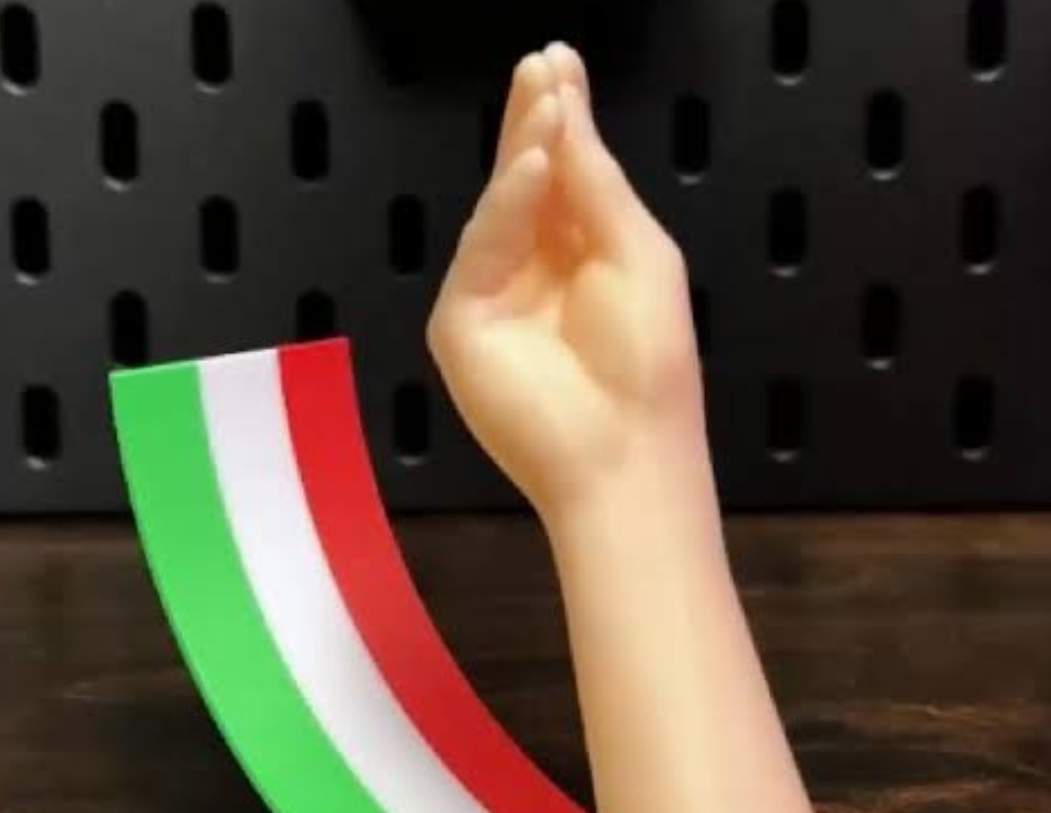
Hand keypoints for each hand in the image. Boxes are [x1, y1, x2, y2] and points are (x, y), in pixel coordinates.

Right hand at [426, 44, 705, 524]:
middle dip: (535, 123)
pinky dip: (506, 208)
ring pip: (499, 210)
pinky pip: (479, 252)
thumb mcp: (638, 252)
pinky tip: (535, 166)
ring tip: (545, 99)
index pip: (566, 180)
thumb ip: (596, 183)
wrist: (620, 451)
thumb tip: (565, 111)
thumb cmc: (649, 359)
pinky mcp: (459, 324)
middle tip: (541, 64)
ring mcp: (494, 297)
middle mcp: (535, 272)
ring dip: (523, 153)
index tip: (561, 63)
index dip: (564, 123)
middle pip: (525, 185)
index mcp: (584, 259)